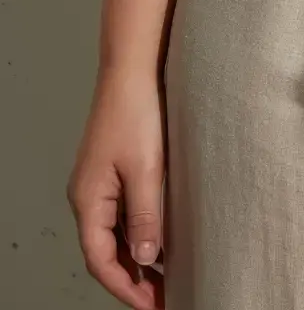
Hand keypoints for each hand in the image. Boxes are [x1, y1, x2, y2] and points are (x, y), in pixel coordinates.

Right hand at [66, 64, 165, 307]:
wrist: (133, 68)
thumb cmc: (136, 112)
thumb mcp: (146, 169)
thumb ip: (145, 215)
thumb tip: (145, 257)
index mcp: (88, 199)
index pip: (100, 260)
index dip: (126, 287)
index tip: (152, 305)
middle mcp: (87, 195)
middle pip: (104, 251)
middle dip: (132, 278)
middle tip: (162, 298)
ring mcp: (98, 183)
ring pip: (112, 234)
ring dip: (135, 257)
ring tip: (164, 277)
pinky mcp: (112, 170)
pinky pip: (120, 213)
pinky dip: (136, 232)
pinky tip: (158, 239)